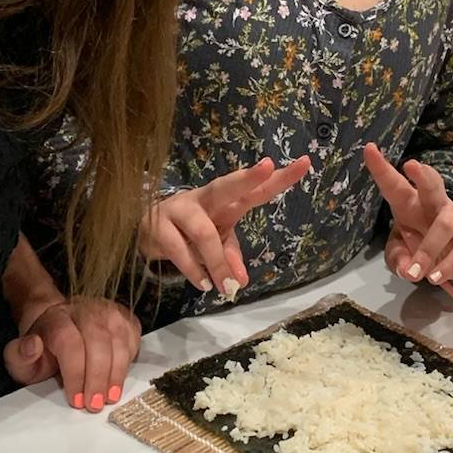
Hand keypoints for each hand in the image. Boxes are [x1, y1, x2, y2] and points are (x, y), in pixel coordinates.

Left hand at [5, 296, 140, 410]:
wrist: (59, 326)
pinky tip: (118, 381)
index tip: (76, 400)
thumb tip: (33, 346)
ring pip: (119, 341)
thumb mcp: (21, 358)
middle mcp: (84, 309)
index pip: (70, 342)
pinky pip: (133, 340)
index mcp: (56, 319)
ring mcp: (108, 311)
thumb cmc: (43, 350)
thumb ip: (19, 355)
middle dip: (97, 377)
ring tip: (109, 398)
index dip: (75, 373)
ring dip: (116, 373)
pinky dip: (128, 363)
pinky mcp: (125, 318)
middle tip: (95, 404)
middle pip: (98, 340)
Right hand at [139, 155, 311, 292]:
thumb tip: (240, 282)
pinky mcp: (159, 228)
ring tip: (226, 288)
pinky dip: (194, 271)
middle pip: (226, 186)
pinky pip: (179, 251)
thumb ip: (231, 256)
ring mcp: (180, 210)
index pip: (256, 190)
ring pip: (203, 232)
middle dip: (247, 178)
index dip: (279, 178)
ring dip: (216, 262)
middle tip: (266, 167)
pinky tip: (204, 284)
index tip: (305, 163)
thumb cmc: (192, 231)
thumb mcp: (218, 242)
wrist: (146, 231)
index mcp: (226, 201)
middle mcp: (205, 198)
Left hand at [364, 143, 452, 300]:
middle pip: (432, 185)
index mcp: (409, 204)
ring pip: (445, 223)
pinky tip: (435, 278)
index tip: (368, 149)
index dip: (381, 168)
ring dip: (428, 249)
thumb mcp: (400, 256)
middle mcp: (434, 205)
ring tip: (416, 273)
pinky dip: (447, 267)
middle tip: (412, 166)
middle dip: (423, 175)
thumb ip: (397, 259)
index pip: (394, 185)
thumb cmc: (420, 248)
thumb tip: (406, 269)